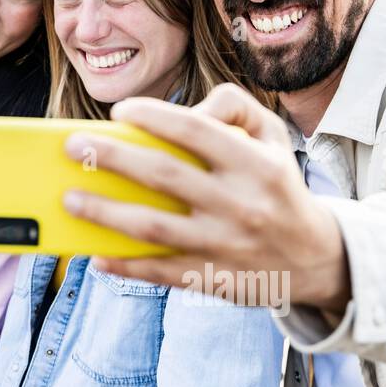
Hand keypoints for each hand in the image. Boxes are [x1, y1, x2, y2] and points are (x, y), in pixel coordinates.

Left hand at [62, 84, 349, 312]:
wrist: (317, 258)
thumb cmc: (277, 185)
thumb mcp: (273, 137)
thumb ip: (234, 108)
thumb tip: (184, 111)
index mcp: (255, 164)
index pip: (198, 131)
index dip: (155, 117)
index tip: (120, 109)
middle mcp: (240, 204)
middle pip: (164, 176)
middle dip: (112, 158)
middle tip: (72, 147)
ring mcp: (224, 245)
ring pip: (153, 228)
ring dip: (104, 213)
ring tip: (69, 198)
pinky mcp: (213, 278)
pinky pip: (161, 272)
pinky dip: (125, 265)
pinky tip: (95, 255)